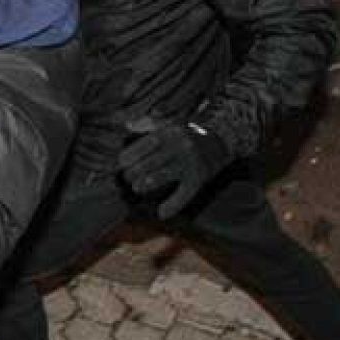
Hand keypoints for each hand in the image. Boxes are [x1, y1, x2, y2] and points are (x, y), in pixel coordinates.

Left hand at [117, 116, 233, 218]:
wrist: (218, 141)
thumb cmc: (184, 135)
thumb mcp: (167, 125)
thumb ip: (147, 127)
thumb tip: (126, 130)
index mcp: (169, 132)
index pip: (145, 144)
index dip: (130, 155)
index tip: (120, 163)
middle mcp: (179, 146)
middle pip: (150, 162)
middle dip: (133, 172)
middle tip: (127, 178)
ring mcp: (189, 163)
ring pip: (161, 177)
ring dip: (145, 184)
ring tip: (137, 188)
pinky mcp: (198, 178)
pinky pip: (183, 194)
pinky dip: (172, 205)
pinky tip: (161, 213)